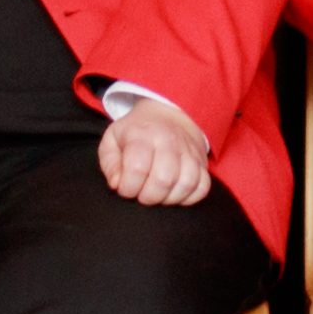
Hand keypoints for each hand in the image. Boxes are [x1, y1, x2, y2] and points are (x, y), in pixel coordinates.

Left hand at [97, 92, 215, 208]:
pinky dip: (188, 197)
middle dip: (148, 197)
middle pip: (163, 180)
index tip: (124, 188)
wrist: (169, 115)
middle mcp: (169, 141)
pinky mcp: (203, 163)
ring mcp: (189, 152)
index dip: (128, 188)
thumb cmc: (136, 133)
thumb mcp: (113, 140)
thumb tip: (117, 184)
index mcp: (143, 135)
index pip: (137, 168)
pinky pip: (202, 188)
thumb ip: (109, 163)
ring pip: (186, 185)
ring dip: (168, 198)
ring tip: (157, 195)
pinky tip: (174, 193)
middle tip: (141, 194)